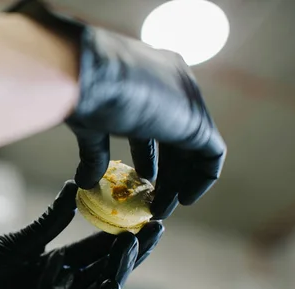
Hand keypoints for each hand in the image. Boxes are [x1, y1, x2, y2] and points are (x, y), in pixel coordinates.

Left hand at [0, 181, 162, 288]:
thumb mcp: (20, 241)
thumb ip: (50, 221)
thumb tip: (74, 187)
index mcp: (58, 262)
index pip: (100, 248)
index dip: (123, 234)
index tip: (144, 215)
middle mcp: (64, 284)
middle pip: (109, 268)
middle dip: (133, 250)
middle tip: (152, 228)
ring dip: (122, 272)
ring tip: (130, 245)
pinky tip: (112, 282)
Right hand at [7, 0, 225, 218]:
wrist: (90, 76)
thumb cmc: (83, 91)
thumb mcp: (90, 124)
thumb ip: (95, 151)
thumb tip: (86, 181)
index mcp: (149, 75)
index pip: (158, 120)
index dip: (149, 155)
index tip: (140, 180)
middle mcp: (174, 83)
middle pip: (177, 137)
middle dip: (165, 173)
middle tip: (150, 200)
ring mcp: (188, 100)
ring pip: (194, 149)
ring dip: (179, 182)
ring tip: (160, 208)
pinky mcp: (197, 120)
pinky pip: (211, 155)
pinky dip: (201, 180)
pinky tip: (183, 199)